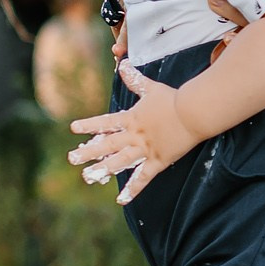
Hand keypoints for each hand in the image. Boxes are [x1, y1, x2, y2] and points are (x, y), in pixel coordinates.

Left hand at [69, 63, 197, 203]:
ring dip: (103, 170)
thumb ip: (135, 80)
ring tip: (87, 178)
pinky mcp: (158, 161)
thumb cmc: (173, 99)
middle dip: (88, 152)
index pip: (106, 122)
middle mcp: (134, 135)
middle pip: (107, 144)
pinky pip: (142, 178)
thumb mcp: (151, 88)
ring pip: (120, 162)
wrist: (193, 112)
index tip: (73, 128)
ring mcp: (145, 149)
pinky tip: (120, 200)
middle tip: (71, 158)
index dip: (89, 125)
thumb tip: (122, 64)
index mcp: (131, 119)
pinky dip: (132, 190)